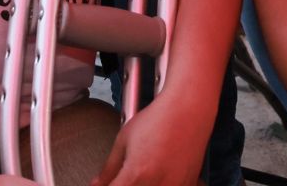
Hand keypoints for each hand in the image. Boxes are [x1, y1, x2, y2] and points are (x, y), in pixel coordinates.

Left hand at [92, 96, 210, 185]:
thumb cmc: (156, 120)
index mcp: (136, 175)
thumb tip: (96, 184)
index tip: (110, 182)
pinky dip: (164, 184)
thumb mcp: (124, 140)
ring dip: (144, 184)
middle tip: (126, 175)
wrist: (188, 108)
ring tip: (145, 171)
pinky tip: (162, 175)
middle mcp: (157, 185)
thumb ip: (109, 167)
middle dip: (126, 184)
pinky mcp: (189, 185)